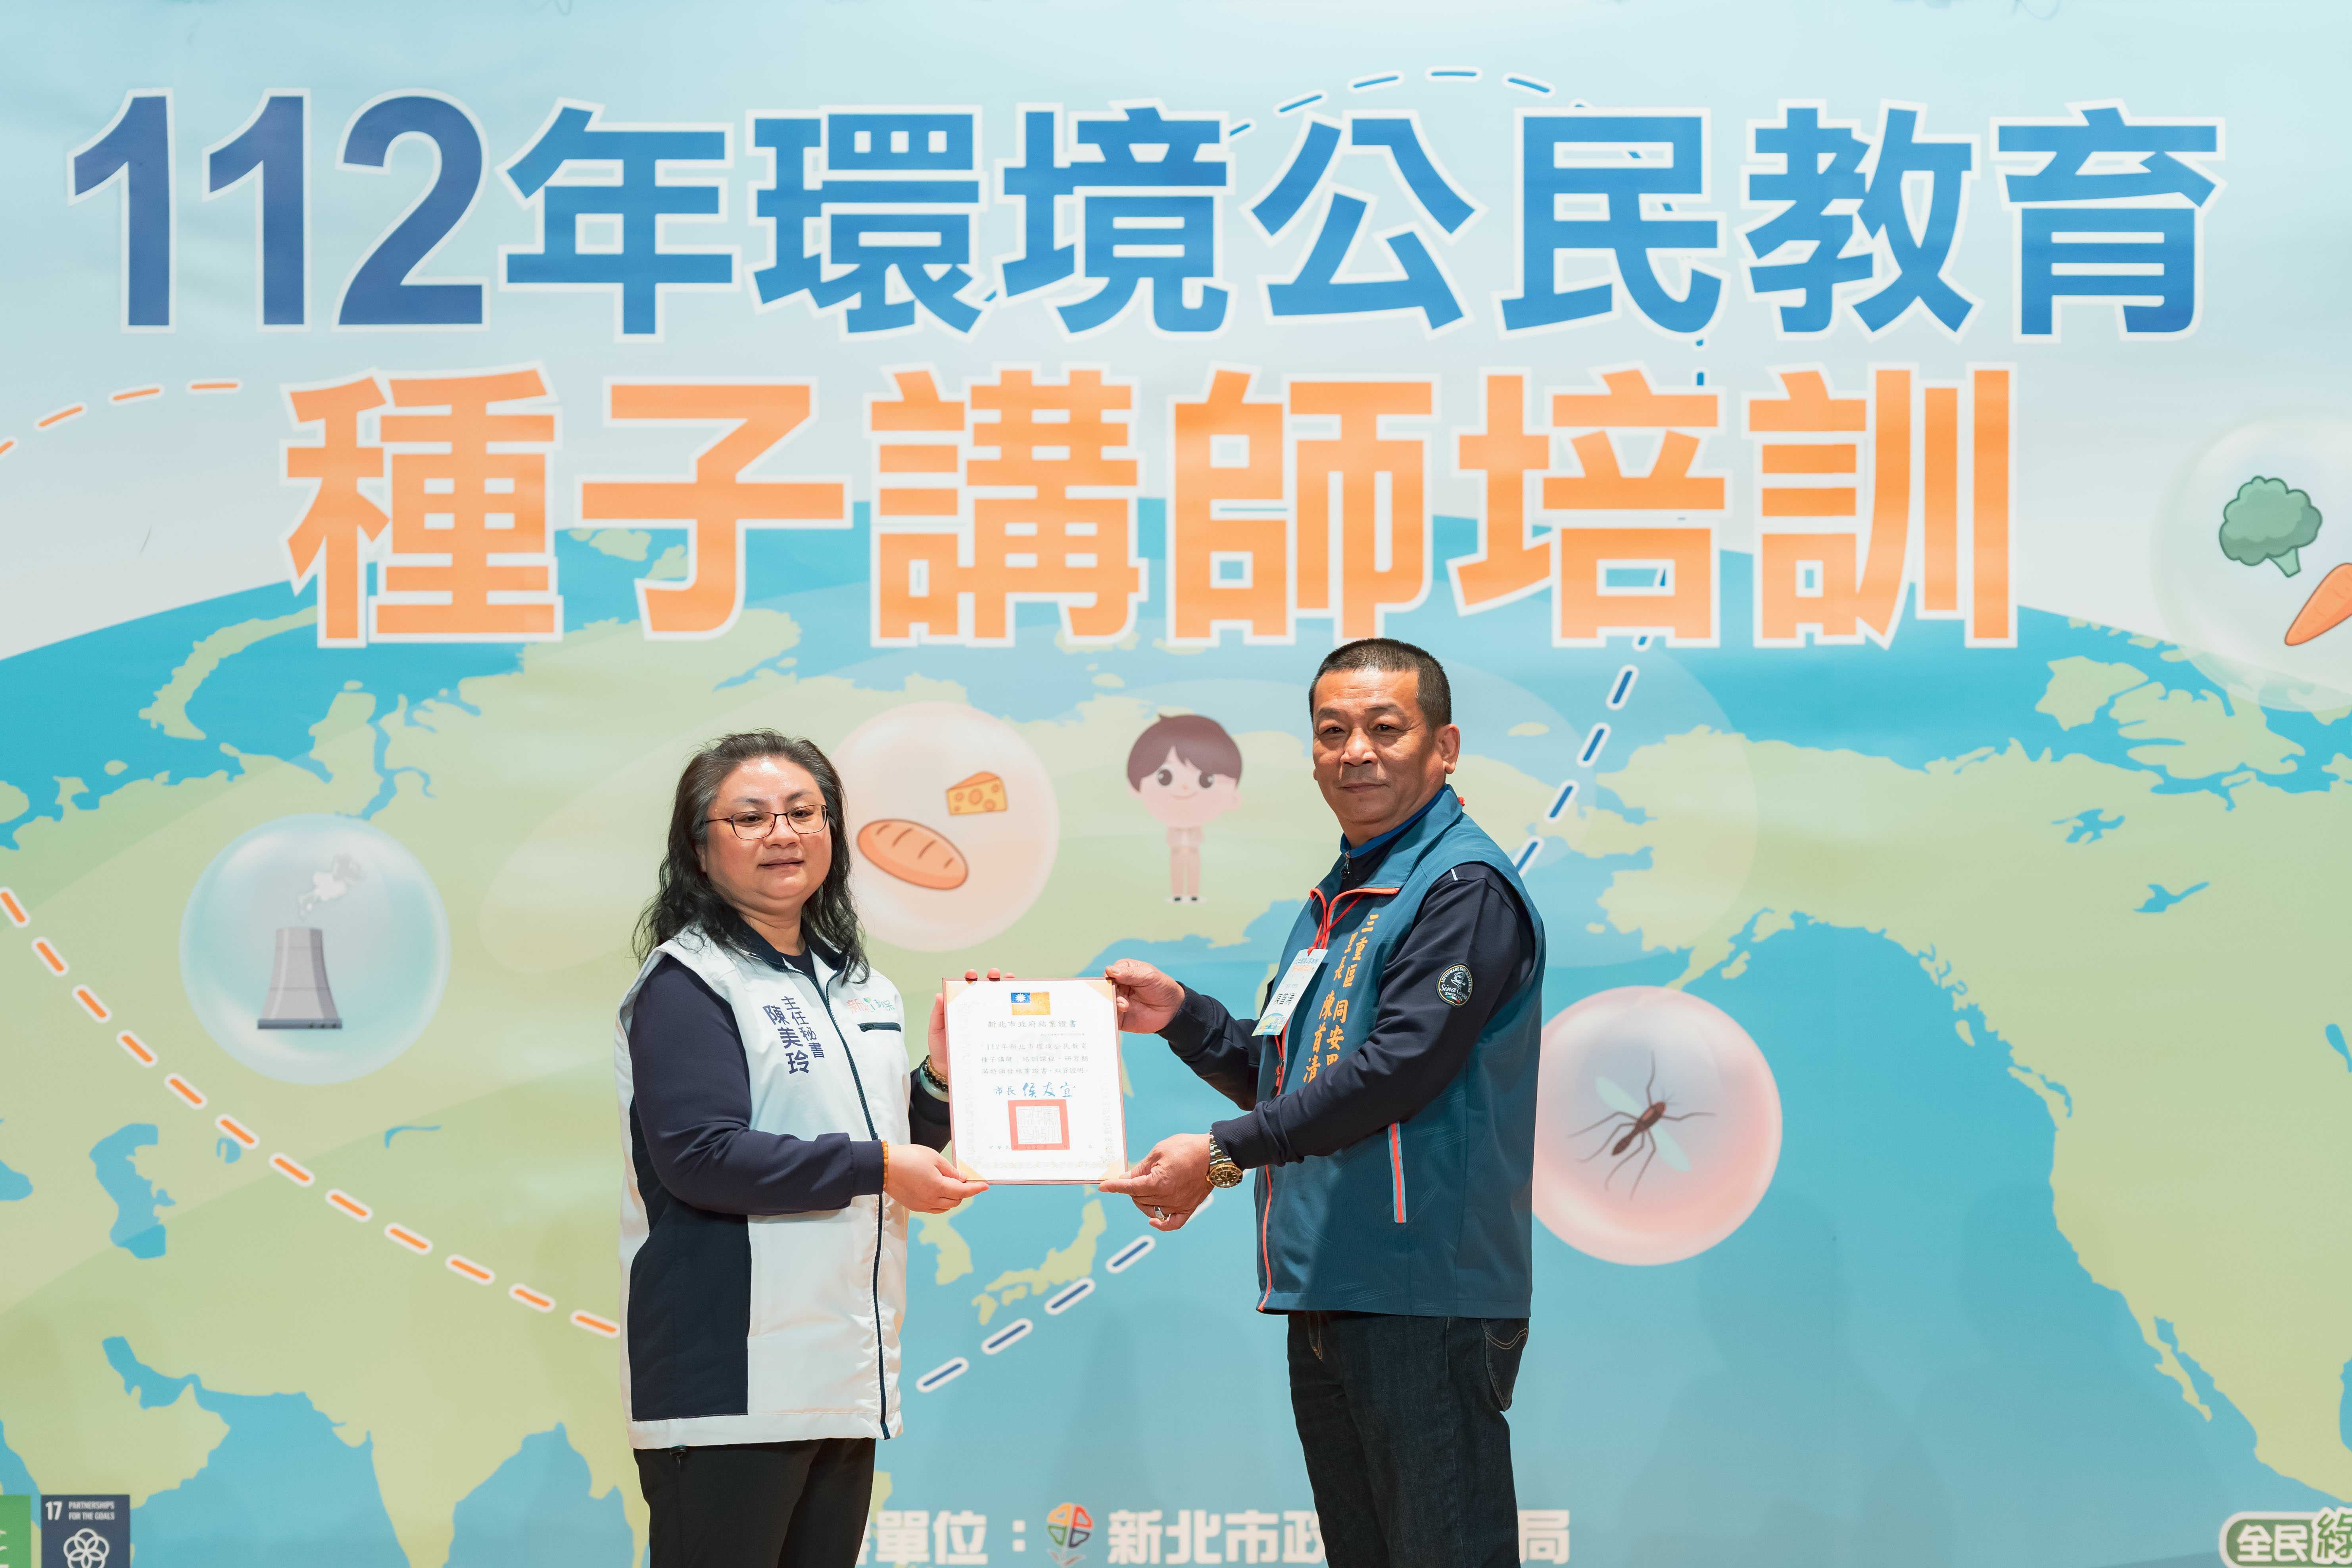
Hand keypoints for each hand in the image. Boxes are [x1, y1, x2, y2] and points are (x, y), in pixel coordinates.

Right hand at [885, 1145, 987, 1213]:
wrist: (883, 1167)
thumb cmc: (908, 1158)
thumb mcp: (933, 1158)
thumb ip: (950, 1170)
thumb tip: (961, 1179)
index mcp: (937, 1187)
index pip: (963, 1191)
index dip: (976, 1189)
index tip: (985, 1186)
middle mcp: (931, 1200)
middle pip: (956, 1201)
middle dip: (963, 1192)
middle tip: (963, 1179)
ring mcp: (922, 1205)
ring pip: (946, 1206)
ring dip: (953, 1198)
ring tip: (949, 1184)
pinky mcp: (915, 1207)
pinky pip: (935, 1208)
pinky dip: (942, 1202)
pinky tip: (939, 1191)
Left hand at [926, 968, 1010, 1083]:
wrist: (947, 1069)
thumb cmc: (940, 1046)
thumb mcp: (935, 1029)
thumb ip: (937, 1013)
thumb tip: (939, 995)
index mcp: (960, 1007)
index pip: (967, 988)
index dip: (970, 978)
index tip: (972, 974)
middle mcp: (975, 1011)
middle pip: (986, 990)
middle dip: (992, 978)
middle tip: (994, 974)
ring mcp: (985, 1022)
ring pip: (998, 1002)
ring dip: (1005, 989)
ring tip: (1009, 981)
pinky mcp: (992, 1034)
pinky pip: (1003, 1021)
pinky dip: (1011, 1012)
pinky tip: (1017, 1006)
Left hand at [1099, 1133, 1212, 1230]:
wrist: (1214, 1154)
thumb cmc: (1186, 1148)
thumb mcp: (1159, 1152)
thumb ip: (1140, 1168)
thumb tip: (1125, 1178)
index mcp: (1158, 1182)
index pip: (1130, 1187)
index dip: (1115, 1186)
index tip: (1103, 1187)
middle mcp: (1167, 1197)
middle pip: (1138, 1198)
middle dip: (1130, 1188)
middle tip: (1133, 1176)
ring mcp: (1178, 1205)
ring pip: (1150, 1208)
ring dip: (1142, 1199)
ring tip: (1145, 1187)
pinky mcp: (1188, 1208)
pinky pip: (1172, 1223)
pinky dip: (1161, 1224)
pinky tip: (1152, 1220)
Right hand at [1104, 958, 1184, 1034]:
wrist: (1173, 1010)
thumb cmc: (1162, 987)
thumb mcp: (1148, 976)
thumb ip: (1129, 973)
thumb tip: (1109, 970)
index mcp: (1123, 972)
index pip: (1109, 973)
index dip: (1108, 978)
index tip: (1113, 982)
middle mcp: (1118, 986)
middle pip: (1104, 989)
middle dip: (1107, 992)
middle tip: (1117, 996)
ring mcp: (1117, 1002)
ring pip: (1105, 1003)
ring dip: (1111, 1004)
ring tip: (1125, 1006)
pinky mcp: (1119, 1017)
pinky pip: (1109, 1017)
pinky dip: (1109, 1017)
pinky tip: (1118, 1015)